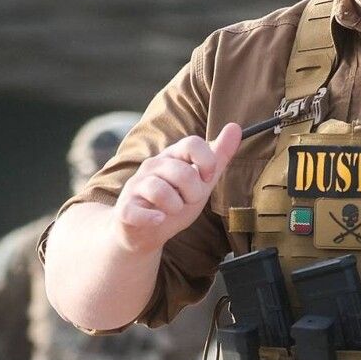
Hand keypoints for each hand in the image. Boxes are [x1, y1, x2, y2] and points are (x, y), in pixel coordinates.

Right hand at [112, 123, 241, 253]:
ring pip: (162, 191)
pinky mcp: (125, 209)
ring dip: (176, 207)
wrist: (146, 231)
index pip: (192, 143)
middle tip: (187, 200)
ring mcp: (136, 186)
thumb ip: (219, 156)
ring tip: (172, 210)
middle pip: (183, 172)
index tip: (207, 178)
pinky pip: (137, 211)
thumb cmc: (175, 202)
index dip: (207, 162)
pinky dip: (152, 218)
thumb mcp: (202, 180)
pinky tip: (159, 219)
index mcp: (173, 156)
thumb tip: (235, 127)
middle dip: (193, 193)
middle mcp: (153, 165)